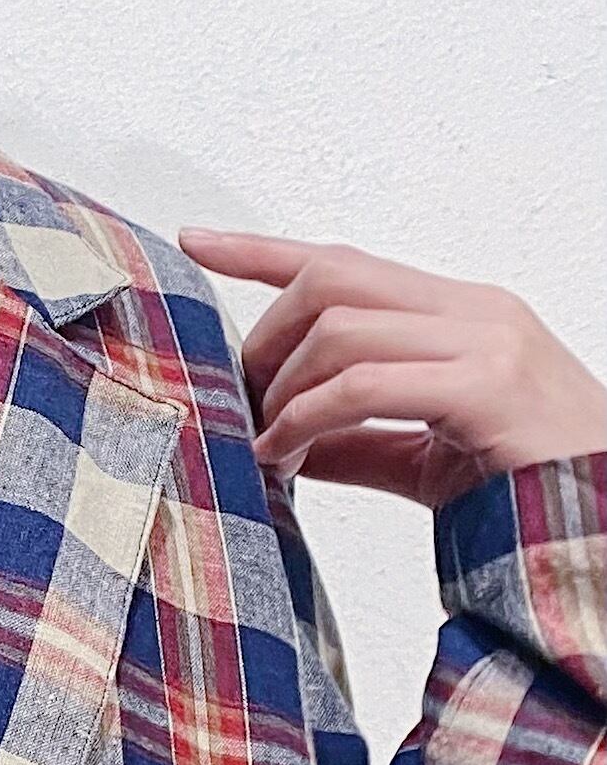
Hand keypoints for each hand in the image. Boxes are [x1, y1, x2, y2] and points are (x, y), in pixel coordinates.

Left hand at [176, 227, 606, 507]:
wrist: (601, 522)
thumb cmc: (520, 486)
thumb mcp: (417, 459)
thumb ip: (350, 442)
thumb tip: (276, 440)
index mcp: (456, 315)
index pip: (344, 261)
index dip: (262, 251)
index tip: (198, 242)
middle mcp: (471, 311)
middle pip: (330, 279)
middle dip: (268, 338)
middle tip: (246, 402)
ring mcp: (483, 341)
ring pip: (339, 329)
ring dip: (284, 391)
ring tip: (270, 447)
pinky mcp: (485, 385)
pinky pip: (364, 384)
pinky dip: (307, 420)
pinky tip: (286, 457)